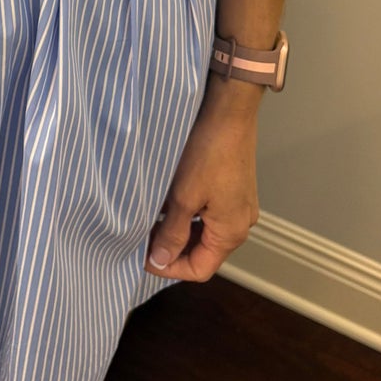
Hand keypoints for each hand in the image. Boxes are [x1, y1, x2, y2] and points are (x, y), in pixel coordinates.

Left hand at [145, 78, 261, 281]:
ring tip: (148, 220)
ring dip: (177, 230)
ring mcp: (238, 205)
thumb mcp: (184, 197)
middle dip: (171, 248)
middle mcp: (240, 223)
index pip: (200, 269)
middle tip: (140, 238)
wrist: (228, 111)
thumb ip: (172, 233)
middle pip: (203, 251)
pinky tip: (165, 203)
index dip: (169, 267)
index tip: (143, 256)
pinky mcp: (233, 188)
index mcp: (232, 232)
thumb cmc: (209, 151)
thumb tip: (161, 260)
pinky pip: (208, 213)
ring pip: (203, 231)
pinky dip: (187, 214)